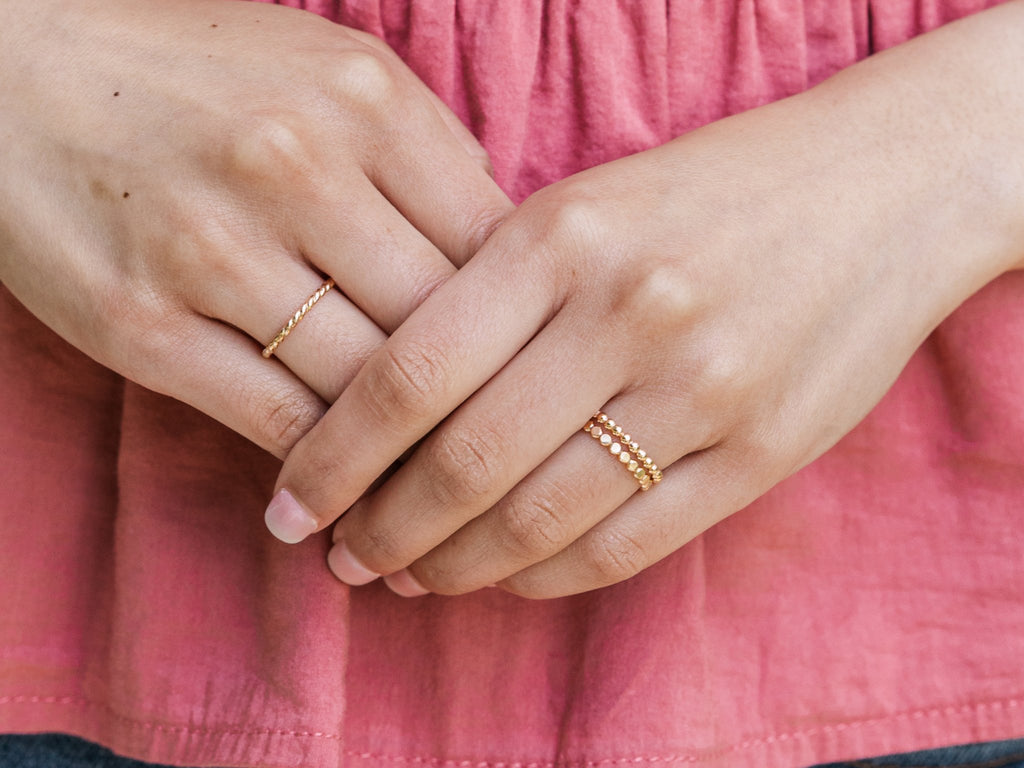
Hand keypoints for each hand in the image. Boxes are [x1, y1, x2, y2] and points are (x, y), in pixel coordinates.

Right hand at [0, 0, 510, 461]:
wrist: (21, 65)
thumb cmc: (199, 75)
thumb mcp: (332, 70)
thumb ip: (428, 150)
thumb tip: (505, 240)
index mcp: (368, 105)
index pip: (493, 250)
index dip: (524, 329)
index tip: (530, 380)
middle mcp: (298, 170)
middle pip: (438, 328)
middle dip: (478, 407)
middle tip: (501, 458)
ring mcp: (215, 249)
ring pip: (364, 389)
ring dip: (407, 457)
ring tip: (434, 496)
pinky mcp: (143, 323)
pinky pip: (275, 420)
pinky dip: (323, 469)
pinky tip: (344, 493)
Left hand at [272, 3, 1023, 594]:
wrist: (876, 190)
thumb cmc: (706, 196)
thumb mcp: (585, 209)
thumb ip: (492, 300)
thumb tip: (387, 420)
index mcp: (562, 237)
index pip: (409, 375)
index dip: (333, 459)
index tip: (292, 505)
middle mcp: (628, 314)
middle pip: (464, 463)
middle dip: (382, 530)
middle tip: (342, 558)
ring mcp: (701, 390)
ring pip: (540, 519)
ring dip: (457, 565)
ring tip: (412, 575)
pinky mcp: (760, 452)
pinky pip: (625, 545)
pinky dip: (547, 576)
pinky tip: (508, 576)